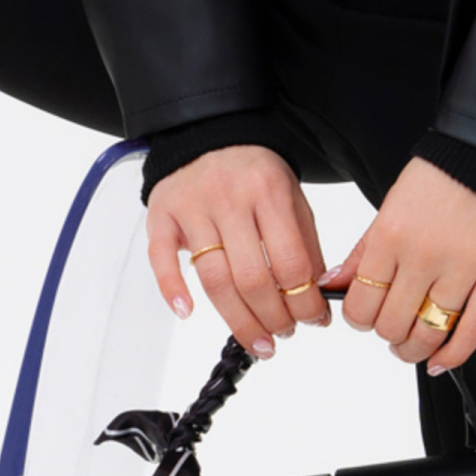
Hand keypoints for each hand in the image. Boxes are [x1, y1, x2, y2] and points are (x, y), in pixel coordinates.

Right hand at [146, 146, 331, 352]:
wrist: (208, 133)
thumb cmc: (252, 174)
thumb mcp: (291, 198)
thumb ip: (305, 244)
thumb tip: (315, 297)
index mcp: (268, 192)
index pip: (290, 261)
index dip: (304, 301)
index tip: (313, 321)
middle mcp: (229, 198)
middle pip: (252, 278)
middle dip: (273, 319)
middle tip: (283, 336)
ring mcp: (192, 207)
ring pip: (213, 279)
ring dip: (237, 320)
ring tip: (258, 342)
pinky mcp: (161, 215)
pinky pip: (161, 258)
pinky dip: (172, 289)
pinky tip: (187, 312)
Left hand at [329, 157, 475, 374]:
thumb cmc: (442, 176)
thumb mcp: (390, 207)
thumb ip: (362, 251)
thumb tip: (333, 285)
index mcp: (392, 235)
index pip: (361, 303)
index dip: (358, 319)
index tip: (364, 316)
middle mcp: (425, 256)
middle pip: (391, 325)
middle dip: (385, 334)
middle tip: (391, 326)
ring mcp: (463, 269)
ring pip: (428, 334)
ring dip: (413, 349)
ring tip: (411, 345)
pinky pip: (473, 330)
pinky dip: (454, 355)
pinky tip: (440, 361)